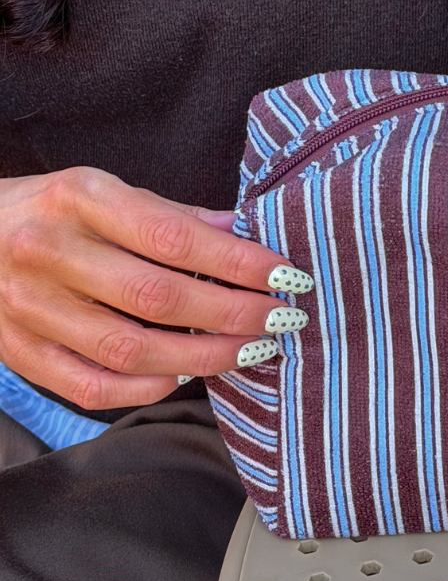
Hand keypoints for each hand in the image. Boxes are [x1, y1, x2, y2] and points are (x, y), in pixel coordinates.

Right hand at [0, 166, 312, 409]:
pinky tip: (189, 374)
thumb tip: (246, 236)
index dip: (239, 264)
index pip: (174, 238)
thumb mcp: (107, 192)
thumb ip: (173, 218)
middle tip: (282, 320)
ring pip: (131, 352)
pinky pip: (93, 388)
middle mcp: (48, 252)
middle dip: (235, 315)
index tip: (287, 277)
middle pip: (158, 299)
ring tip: (251, 350)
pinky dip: (151, 388)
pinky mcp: (18, 351)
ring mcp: (27, 307)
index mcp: (78, 199)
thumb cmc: (52, 211)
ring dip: (205, 357)